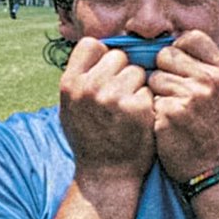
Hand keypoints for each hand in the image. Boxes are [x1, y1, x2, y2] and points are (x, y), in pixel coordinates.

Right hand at [59, 36, 155, 179]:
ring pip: (137, 72)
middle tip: (120, 95)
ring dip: (138, 86)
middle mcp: (90, 87)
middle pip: (118, 56)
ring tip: (128, 108)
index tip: (107, 72)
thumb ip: (80, 78)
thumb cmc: (89, 139)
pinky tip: (139, 119)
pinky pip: (149, 91)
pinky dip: (148, 103)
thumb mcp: (70, 106)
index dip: (103, 56)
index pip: (91, 44)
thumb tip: (98, 48)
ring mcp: (115, 97)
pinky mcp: (138, 109)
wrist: (106, 174)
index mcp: (70, 83)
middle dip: (123, 72)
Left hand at [149, 30, 218, 182]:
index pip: (191, 38)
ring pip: (153, 78)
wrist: (213, 167)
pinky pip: (148, 99)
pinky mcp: (169, 113)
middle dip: (164, 72)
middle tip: (175, 94)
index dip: (178, 50)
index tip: (178, 67)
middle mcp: (209, 81)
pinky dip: (153, 112)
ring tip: (173, 112)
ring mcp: (189, 97)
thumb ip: (204, 66)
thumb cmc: (213, 128)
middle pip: (166, 55)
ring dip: (157, 94)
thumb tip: (174, 43)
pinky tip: (166, 125)